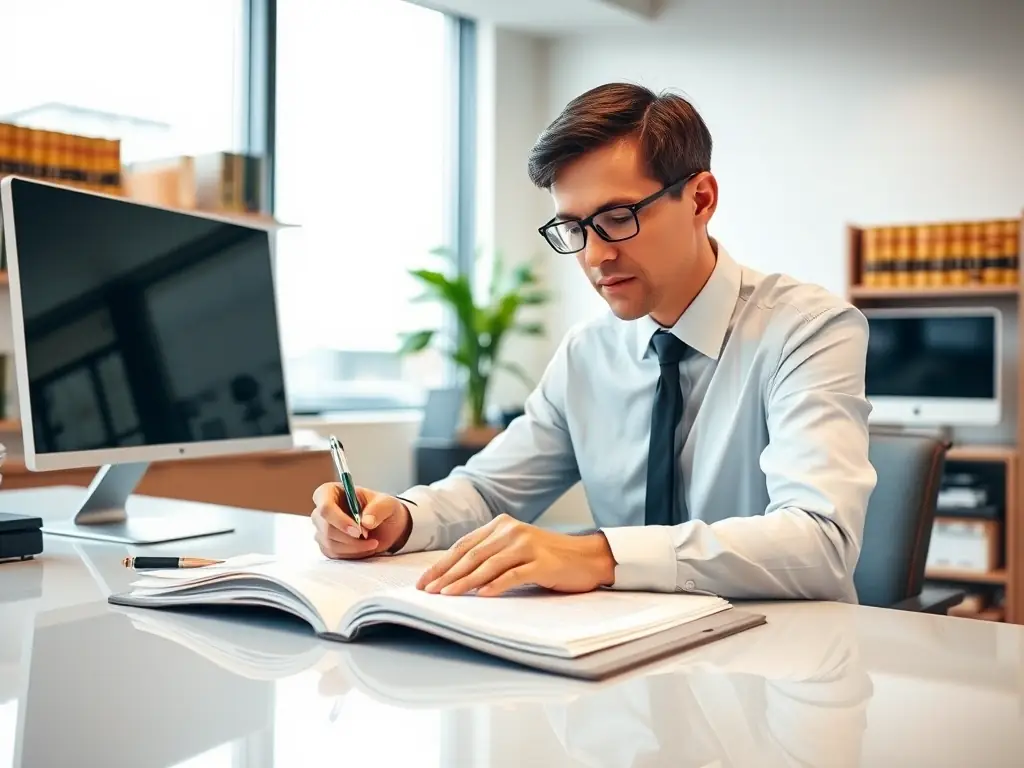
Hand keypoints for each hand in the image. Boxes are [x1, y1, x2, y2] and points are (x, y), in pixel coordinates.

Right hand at [311, 483, 411, 558]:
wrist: (386, 526)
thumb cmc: (382, 509)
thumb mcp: (387, 504)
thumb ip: (379, 509)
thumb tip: (366, 522)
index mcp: (331, 492)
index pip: (325, 506)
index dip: (339, 520)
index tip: (358, 530)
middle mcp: (322, 511)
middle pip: (326, 528)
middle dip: (350, 537)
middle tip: (370, 538)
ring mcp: (322, 529)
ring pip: (330, 543)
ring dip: (353, 547)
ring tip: (372, 542)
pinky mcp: (326, 545)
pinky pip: (333, 553)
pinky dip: (351, 554)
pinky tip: (364, 548)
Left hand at [415, 514, 615, 596]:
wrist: (586, 558)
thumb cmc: (547, 558)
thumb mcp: (515, 549)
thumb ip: (490, 554)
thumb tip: (453, 575)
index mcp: (500, 525)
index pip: (463, 545)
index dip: (441, 564)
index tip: (423, 581)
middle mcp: (511, 531)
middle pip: (471, 555)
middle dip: (446, 574)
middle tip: (428, 591)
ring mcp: (527, 545)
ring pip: (488, 565)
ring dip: (464, 581)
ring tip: (446, 595)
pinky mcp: (541, 563)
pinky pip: (513, 575)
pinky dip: (495, 586)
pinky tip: (481, 595)